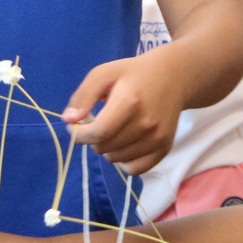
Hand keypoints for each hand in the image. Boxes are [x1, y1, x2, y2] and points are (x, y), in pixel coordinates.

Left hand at [62, 50, 184, 174]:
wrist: (173, 76)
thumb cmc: (133, 74)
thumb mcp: (105, 73)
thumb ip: (84, 95)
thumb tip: (68, 120)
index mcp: (130, 101)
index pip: (99, 133)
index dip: (80, 134)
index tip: (75, 126)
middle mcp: (146, 123)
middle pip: (105, 147)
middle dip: (93, 138)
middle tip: (99, 122)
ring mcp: (157, 138)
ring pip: (116, 159)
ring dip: (108, 148)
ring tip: (114, 130)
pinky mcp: (165, 148)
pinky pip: (135, 170)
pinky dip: (124, 161)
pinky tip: (124, 145)